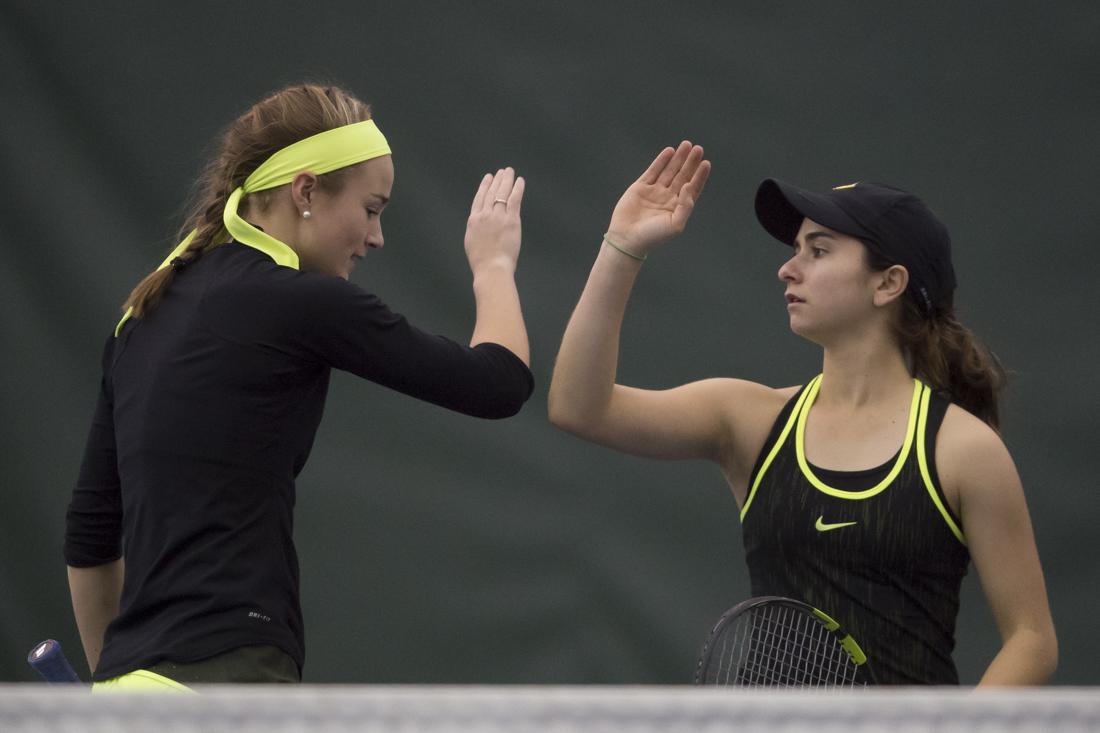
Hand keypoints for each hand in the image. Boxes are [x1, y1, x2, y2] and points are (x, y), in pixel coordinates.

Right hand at [465, 167, 524, 275]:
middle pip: (491, 192)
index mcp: (473, 220)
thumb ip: (476, 230)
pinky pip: (514, 199)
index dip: (484, 186)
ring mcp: (498, 217)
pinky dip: (517, 188)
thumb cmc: (482, 262)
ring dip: (506, 180)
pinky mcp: (511, 220)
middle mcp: (484, 215)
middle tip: (502, 172)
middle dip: (497, 180)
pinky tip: (520, 181)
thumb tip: (479, 224)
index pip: (479, 198)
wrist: (491, 267)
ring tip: (509, 172)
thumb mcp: (472, 242)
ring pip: (502, 193)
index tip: (488, 178)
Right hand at [607, 141, 710, 255]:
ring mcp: (654, 192)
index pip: (692, 188)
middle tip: (698, 148)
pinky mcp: (640, 187)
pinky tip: (669, 151)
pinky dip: (661, 161)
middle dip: (690, 162)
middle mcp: (667, 198)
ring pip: (669, 171)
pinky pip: (653, 171)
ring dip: (678, 158)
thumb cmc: (653, 237)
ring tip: (687, 145)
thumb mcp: (676, 225)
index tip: (706, 163)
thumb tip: (689, 184)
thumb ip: (686, 205)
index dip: (699, 175)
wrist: (627, 239)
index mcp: (677, 207)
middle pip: (682, 176)